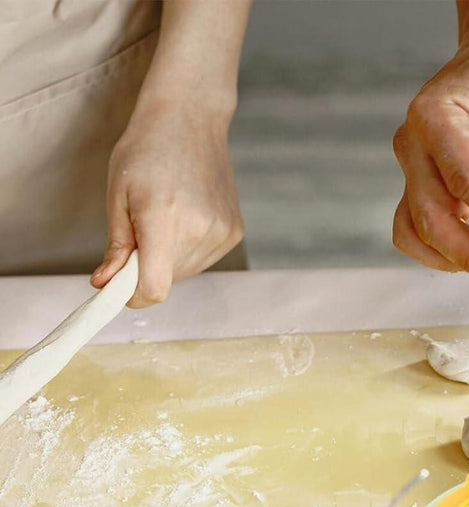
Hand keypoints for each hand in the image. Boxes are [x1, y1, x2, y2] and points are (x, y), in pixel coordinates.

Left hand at [91, 100, 243, 307]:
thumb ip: (116, 246)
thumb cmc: (147, 150)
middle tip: (140, 235)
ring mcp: (222, 232)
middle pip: (167, 280)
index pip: (154, 288)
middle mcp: (199, 230)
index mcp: (164, 218)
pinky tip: (185, 217)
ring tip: (165, 218)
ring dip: (168, 259)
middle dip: (147, 270)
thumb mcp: (118, 194)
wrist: (190, 119)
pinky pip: (203, 259)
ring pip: (185, 272)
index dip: (134, 296)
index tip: (120, 286)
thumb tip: (105, 284)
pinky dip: (187, 250)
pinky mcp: (234, 232)